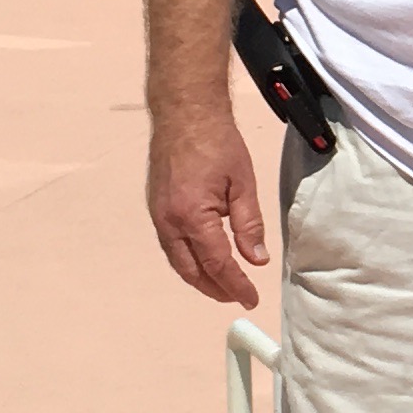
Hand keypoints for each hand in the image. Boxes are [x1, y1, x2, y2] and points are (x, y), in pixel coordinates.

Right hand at [147, 100, 267, 307]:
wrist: (184, 114)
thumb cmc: (218, 143)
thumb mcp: (243, 183)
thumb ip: (249, 225)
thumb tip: (256, 260)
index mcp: (193, 217)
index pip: (217, 264)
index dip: (236, 285)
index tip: (252, 298)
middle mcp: (169, 222)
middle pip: (191, 271)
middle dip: (215, 288)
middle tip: (237, 296)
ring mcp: (158, 216)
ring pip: (177, 261)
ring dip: (199, 277)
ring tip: (222, 285)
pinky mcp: (156, 209)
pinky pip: (170, 246)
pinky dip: (187, 260)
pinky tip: (202, 260)